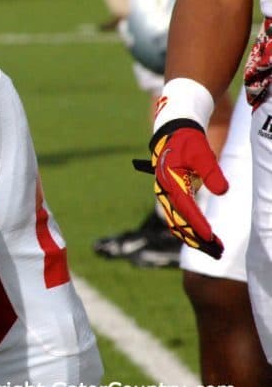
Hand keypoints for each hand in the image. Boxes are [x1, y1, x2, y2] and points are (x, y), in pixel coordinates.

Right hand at [134, 119, 226, 258]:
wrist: (172, 134)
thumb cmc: (188, 142)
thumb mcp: (201, 153)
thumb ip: (211, 172)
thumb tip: (223, 192)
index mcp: (170, 181)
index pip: (185, 208)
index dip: (198, 223)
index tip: (210, 237)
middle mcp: (164, 192)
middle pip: (179, 223)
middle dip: (198, 239)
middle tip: (218, 252)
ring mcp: (166, 196)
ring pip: (177, 225)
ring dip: (194, 239)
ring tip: (215, 251)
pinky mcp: (170, 198)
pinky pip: (177, 220)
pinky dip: (190, 232)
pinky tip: (203, 240)